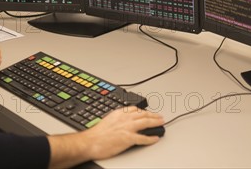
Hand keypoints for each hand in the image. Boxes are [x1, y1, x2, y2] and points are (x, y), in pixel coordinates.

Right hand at [47, 106, 163, 167]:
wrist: (90, 142)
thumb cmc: (96, 134)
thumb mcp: (107, 120)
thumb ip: (117, 118)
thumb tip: (122, 120)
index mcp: (119, 113)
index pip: (135, 109)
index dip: (144, 111)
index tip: (149, 112)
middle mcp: (125, 119)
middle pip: (143, 115)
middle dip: (153, 115)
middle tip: (160, 116)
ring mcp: (127, 128)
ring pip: (146, 123)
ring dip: (155, 122)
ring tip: (161, 123)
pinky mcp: (128, 139)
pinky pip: (143, 138)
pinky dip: (150, 139)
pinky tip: (155, 139)